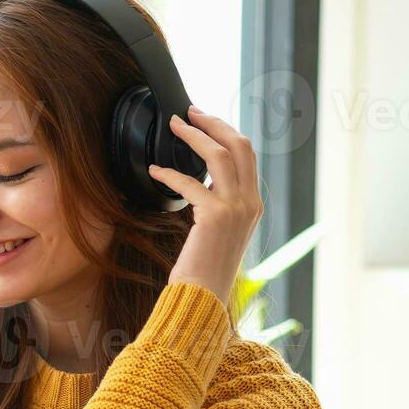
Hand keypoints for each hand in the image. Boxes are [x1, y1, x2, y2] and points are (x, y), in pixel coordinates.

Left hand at [147, 104, 263, 308]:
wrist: (203, 296)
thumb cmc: (203, 268)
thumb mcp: (219, 231)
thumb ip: (218, 205)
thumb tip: (201, 182)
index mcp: (253, 205)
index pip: (247, 155)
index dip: (226, 132)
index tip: (205, 121)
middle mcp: (250, 203)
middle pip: (239, 145)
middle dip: (214, 123)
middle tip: (190, 111)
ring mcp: (236, 209)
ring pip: (220, 155)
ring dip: (195, 135)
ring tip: (174, 125)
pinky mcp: (214, 217)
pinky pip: (190, 183)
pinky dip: (169, 174)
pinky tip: (154, 171)